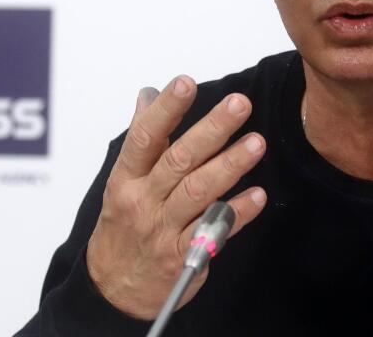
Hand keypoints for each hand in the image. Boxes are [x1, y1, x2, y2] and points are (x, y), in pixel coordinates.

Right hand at [86, 76, 267, 318]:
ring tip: (257, 143)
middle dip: (212, 130)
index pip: (145, 137)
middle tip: (240, 105)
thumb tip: (149, 94)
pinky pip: (214, 231)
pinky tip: (258, 195)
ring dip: (230, 166)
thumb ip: (144, 137)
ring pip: (199, 192)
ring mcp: (163, 230)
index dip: (166, 109)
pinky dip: (237, 213)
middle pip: (179, 160)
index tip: (186, 82)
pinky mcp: (184, 256)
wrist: (114, 290)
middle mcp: (143, 201)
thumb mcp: (123, 180)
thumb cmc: (124, 225)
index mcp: (127, 178)